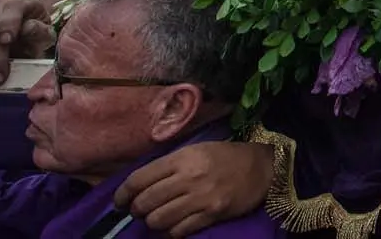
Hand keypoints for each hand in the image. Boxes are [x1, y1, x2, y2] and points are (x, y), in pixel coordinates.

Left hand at [114, 141, 274, 237]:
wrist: (261, 167)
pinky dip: (172, 231)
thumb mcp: (195, 151)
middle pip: (145, 203)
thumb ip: (168, 166)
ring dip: (154, 222)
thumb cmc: (224, 157)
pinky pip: (179, 231)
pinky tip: (176, 225)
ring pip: (159, 220)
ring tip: (159, 217)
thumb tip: (138, 186)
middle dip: (137, 210)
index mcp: (182, 158)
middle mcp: (189, 178)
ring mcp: (201, 198)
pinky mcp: (212, 214)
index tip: (119, 201)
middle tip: (141, 210)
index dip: (122, 194)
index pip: (139, 179)